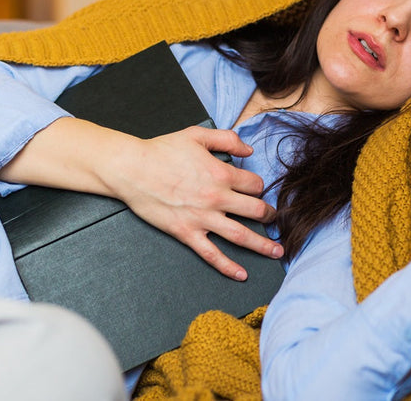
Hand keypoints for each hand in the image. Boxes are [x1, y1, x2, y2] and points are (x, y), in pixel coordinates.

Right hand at [107, 126, 283, 280]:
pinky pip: (212, 254)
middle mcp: (217, 198)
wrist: (132, 170)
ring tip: (278, 252)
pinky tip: (241, 274)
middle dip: (270, 216)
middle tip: (276, 220)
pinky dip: (228, 267)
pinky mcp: (187, 233)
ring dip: (263, 246)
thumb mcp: (197, 135)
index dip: (260, 187)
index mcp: (221, 174)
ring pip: (241, 236)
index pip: (255, 185)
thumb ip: (227, 139)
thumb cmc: (162, 151)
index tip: (257, 190)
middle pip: (256, 211)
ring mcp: (203, 219)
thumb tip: (249, 150)